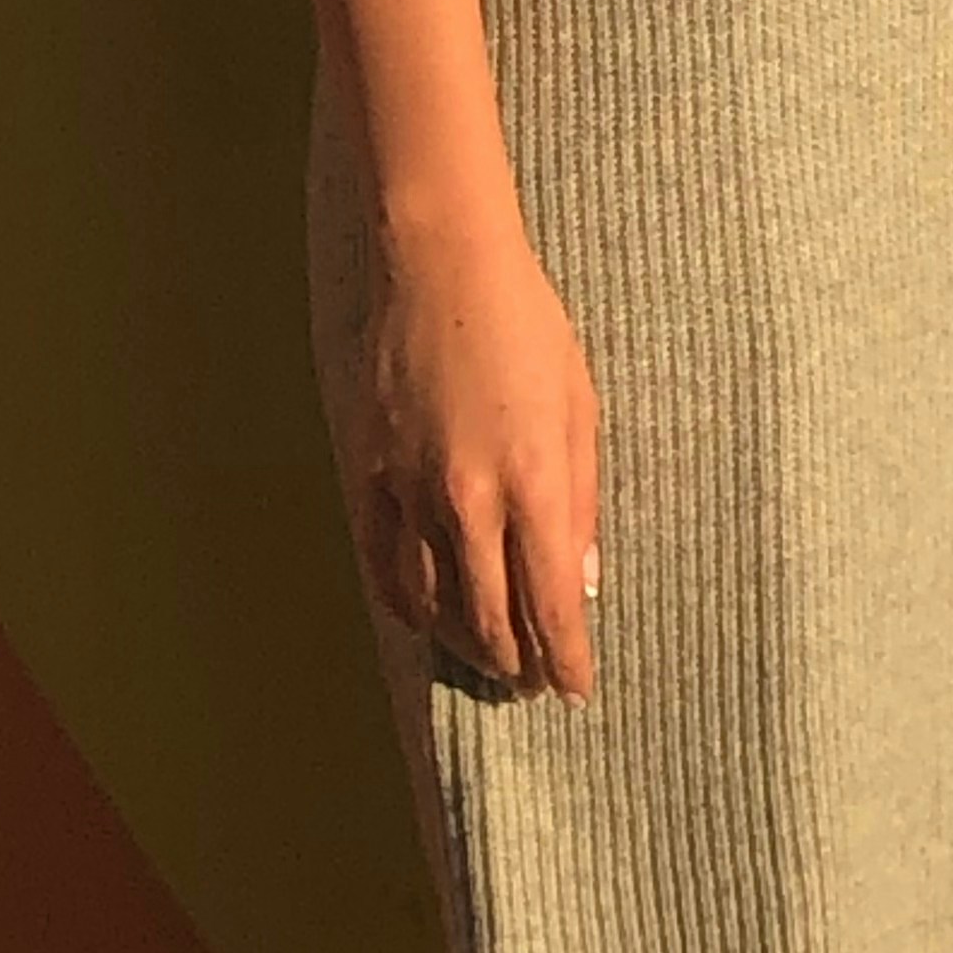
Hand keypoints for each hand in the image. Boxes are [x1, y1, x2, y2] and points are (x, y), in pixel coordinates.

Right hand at [349, 203, 601, 701]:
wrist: (442, 263)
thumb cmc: (528, 326)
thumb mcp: (581, 407)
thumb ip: (581, 501)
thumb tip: (582, 582)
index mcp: (535, 480)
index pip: (551, 606)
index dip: (566, 660)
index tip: (575, 689)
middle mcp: (470, 498)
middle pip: (491, 622)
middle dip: (519, 664)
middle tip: (535, 679)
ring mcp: (411, 489)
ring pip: (433, 605)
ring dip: (464, 644)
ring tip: (489, 656)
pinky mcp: (370, 473)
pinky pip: (383, 566)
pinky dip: (406, 605)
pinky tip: (425, 616)